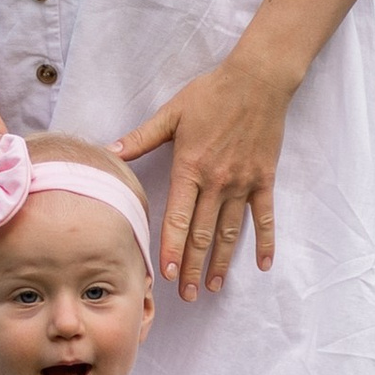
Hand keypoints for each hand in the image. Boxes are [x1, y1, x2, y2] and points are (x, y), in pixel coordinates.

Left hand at [115, 45, 290, 299]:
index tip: (168, 275)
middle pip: (203, 233)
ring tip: (213, 287)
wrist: (257, 79)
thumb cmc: (211, 93)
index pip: (178, 217)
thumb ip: (141, 138)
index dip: (172, 248)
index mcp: (190, 167)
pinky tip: (262, 265)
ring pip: (230, 232)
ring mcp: (243, 183)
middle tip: (187, 295)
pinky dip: (265, 242)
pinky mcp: (264, 180)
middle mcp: (217, 182)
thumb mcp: (172, 113)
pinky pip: (264, 218)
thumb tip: (109, 151)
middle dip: (193, 267)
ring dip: (221, 262)